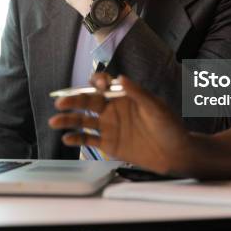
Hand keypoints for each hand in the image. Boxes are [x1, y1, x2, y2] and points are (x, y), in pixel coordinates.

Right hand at [48, 73, 190, 174]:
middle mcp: (112, 109)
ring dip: (69, 120)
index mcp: (123, 96)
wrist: (175, 153)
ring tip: (55, 121)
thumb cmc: (169, 126)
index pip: (103, 84)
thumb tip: (120, 77)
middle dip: (73, 101)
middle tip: (61, 103)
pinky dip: (77, 139)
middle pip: (88, 101)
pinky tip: (67, 138)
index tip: (96, 85)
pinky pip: (89, 140)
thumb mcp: (155, 106)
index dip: (96, 82)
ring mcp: (109, 126)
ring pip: (83, 120)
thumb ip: (137, 92)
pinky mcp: (109, 143)